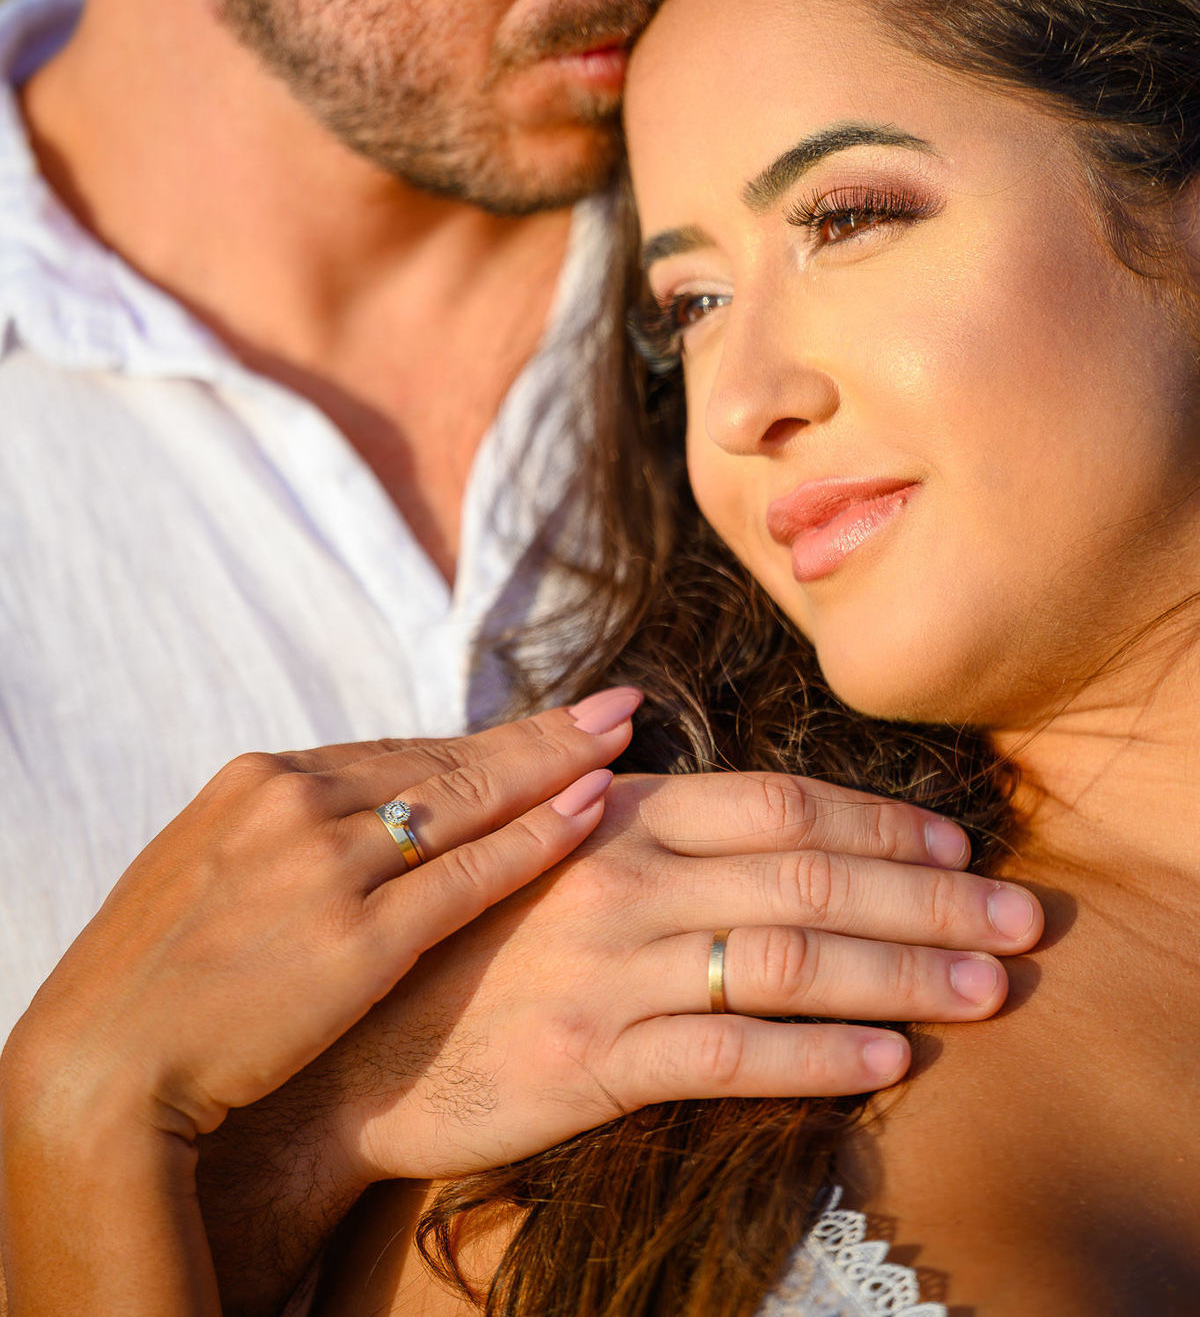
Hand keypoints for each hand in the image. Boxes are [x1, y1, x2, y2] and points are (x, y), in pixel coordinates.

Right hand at [0, 692, 639, 1316]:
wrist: (101, 1070)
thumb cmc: (154, 983)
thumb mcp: (209, 872)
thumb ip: (285, 836)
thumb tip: (356, 821)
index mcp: (257, 778)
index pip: (395, 751)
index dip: (481, 742)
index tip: (542, 727)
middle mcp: (295, 804)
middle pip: (443, 761)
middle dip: (537, 735)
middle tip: (614, 705)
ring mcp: (326, 867)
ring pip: (466, 802)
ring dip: (553, 768)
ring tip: (619, 739)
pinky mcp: (355, 941)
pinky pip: (467, 875)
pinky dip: (534, 839)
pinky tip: (588, 811)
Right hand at [200, 769, 1040, 1311]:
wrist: (344, 1045)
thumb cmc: (446, 931)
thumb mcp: (510, 836)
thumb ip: (585, 785)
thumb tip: (634, 721)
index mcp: (611, 816)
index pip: (775, 801)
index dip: (877, 817)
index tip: (955, 842)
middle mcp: (620, 878)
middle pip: (808, 873)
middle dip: (929, 897)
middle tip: (1019, 920)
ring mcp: (608, 970)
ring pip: (788, 960)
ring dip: (903, 974)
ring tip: (987, 992)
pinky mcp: (592, 1062)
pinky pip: (730, 1058)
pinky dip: (820, 1057)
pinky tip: (887, 1059)